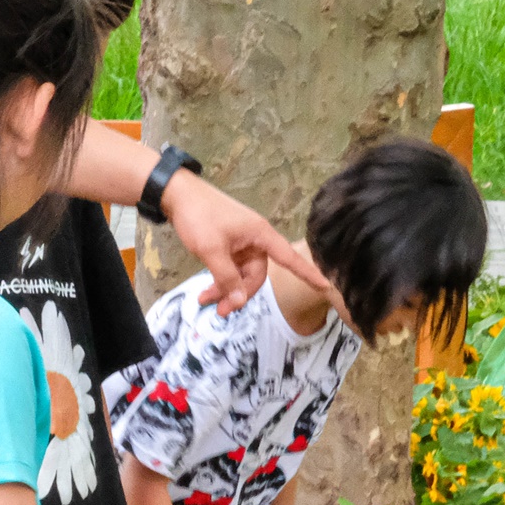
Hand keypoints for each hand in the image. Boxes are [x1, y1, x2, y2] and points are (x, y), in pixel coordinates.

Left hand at [165, 171, 349, 323]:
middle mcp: (255, 238)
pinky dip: (220, 279)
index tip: (327, 285)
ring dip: (226, 289)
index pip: (289, 258)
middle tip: (220, 311)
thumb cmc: (198, 216)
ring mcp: (241, 242)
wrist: (176, 194)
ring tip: (205, 301)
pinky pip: (230, 268)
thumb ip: (227, 277)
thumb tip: (240, 301)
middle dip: (240, 293)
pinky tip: (205, 291)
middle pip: (257, 274)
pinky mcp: (229, 244)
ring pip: (241, 274)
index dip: (308, 272)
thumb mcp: (211, 250)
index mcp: (260, 234)